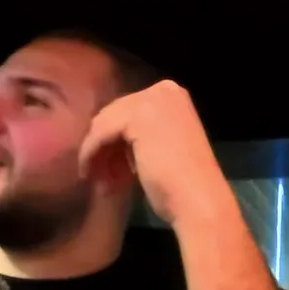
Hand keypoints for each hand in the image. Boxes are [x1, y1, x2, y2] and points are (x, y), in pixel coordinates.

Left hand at [78, 80, 224, 226]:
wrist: (197, 199)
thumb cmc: (184, 184)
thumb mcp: (162, 148)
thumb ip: (141, 136)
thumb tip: (111, 144)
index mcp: (174, 94)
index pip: (129, 112)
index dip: (115, 142)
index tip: (113, 172)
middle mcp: (164, 90)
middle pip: (115, 116)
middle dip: (105, 149)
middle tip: (102, 180)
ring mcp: (150, 100)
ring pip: (104, 125)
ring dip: (99, 157)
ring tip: (102, 186)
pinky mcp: (134, 117)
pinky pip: (99, 135)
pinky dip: (91, 156)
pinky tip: (94, 178)